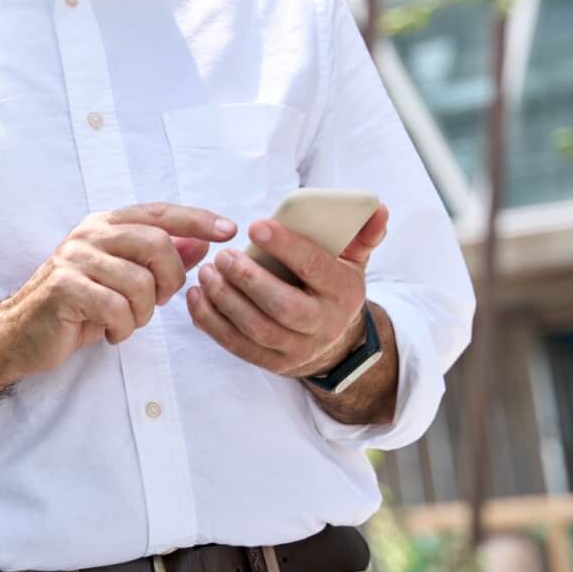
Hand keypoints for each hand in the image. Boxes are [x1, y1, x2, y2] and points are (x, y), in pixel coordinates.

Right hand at [0, 202, 239, 381]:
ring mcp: (74, 258)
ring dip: (143, 313)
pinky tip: (109, 333)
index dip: (197, 219)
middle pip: (157, 245)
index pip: (159, 213)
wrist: (20, 333)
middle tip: (161, 303)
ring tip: (126, 322)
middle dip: (170, 280)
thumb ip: (159, 260)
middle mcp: (89, 234)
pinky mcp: (64, 287)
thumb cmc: (76, 306)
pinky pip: (117, 309)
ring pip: (140, 283)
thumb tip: (202, 244)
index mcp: (105, 225)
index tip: (229, 229)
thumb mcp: (122, 279)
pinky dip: (122, 329)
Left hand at [185, 202, 388, 377]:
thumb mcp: (352, 260)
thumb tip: (375, 208)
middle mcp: (322, 324)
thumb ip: (360, 233)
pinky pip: (237, 346)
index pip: (314, 267)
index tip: (255, 225)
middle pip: (283, 306)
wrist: (334, 342)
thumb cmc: (332, 287)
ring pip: (257, 329)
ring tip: (207, 273)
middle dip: (249, 280)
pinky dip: (212, 323)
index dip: (285, 246)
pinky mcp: (271, 363)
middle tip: (223, 255)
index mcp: (343, 292)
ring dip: (226, 301)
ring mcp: (296, 349)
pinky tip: (197, 298)